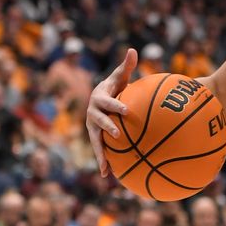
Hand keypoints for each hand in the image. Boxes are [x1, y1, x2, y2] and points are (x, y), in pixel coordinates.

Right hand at [86, 48, 136, 176]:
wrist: (99, 98)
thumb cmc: (114, 86)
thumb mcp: (119, 76)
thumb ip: (126, 66)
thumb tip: (133, 50)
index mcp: (99, 98)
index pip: (107, 101)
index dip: (115, 105)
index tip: (126, 110)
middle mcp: (92, 113)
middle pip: (99, 122)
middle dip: (107, 128)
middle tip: (118, 133)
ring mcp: (92, 127)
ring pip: (95, 141)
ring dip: (100, 153)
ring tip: (106, 165)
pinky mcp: (95, 137)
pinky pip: (99, 150)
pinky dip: (103, 162)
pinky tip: (108, 176)